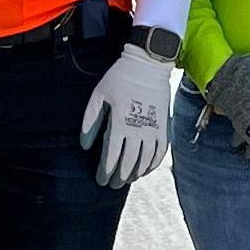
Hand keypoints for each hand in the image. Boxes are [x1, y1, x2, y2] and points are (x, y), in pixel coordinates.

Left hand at [78, 43, 173, 189]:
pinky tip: (145, 170)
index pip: (111, 157)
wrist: (148, 65)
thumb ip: (90, 122)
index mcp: (120, 124)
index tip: (100, 180)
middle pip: (128, 164)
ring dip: (135, 174)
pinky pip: (160, 153)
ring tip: (126, 180)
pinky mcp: (164, 127)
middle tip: (112, 185)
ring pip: (145, 161)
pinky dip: (153, 165)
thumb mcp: (98, 96)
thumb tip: (85, 146)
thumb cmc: (119, 79)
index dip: (105, 172)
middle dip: (119, 177)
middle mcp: (138, 131)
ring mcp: (154, 130)